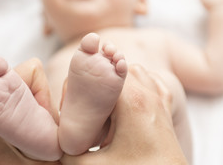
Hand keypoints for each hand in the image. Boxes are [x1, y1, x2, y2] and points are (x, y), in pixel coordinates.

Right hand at [61, 65, 187, 164]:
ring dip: (120, 82)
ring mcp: (160, 100)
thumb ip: (68, 152)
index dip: (83, 83)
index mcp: (132, 102)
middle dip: (100, 82)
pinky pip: (154, 83)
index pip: (101, 75)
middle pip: (118, 70)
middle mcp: (148, 95)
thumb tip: (56, 142)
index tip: (73, 101)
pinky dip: (141, 84)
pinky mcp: (166, 109)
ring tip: (108, 103)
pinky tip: (131, 101)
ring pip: (137, 72)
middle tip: (88, 103)